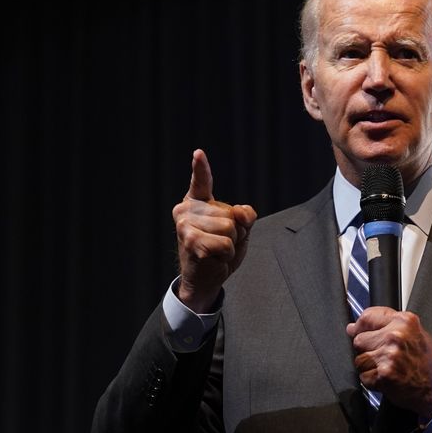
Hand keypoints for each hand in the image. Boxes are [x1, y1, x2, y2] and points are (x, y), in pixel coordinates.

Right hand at [171, 149, 256, 312]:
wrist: (206, 279)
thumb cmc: (220, 250)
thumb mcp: (239, 229)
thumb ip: (245, 216)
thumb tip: (241, 213)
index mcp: (196, 202)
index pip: (201, 181)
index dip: (200, 167)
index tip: (198, 153)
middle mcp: (186, 210)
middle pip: (231, 214)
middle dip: (235, 232)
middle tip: (220, 243)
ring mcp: (186, 225)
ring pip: (230, 228)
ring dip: (231, 244)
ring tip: (216, 250)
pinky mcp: (190, 241)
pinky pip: (225, 244)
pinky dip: (226, 255)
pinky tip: (214, 258)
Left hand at [347, 308, 431, 417]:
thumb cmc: (427, 361)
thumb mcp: (413, 332)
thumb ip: (385, 325)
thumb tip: (352, 327)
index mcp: (404, 321)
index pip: (367, 317)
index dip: (360, 326)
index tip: (359, 331)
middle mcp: (396, 336)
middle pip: (359, 340)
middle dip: (367, 350)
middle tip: (382, 356)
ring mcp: (389, 355)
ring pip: (359, 359)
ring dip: (369, 367)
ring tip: (387, 368)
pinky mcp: (385, 374)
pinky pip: (364, 377)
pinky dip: (372, 381)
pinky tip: (387, 379)